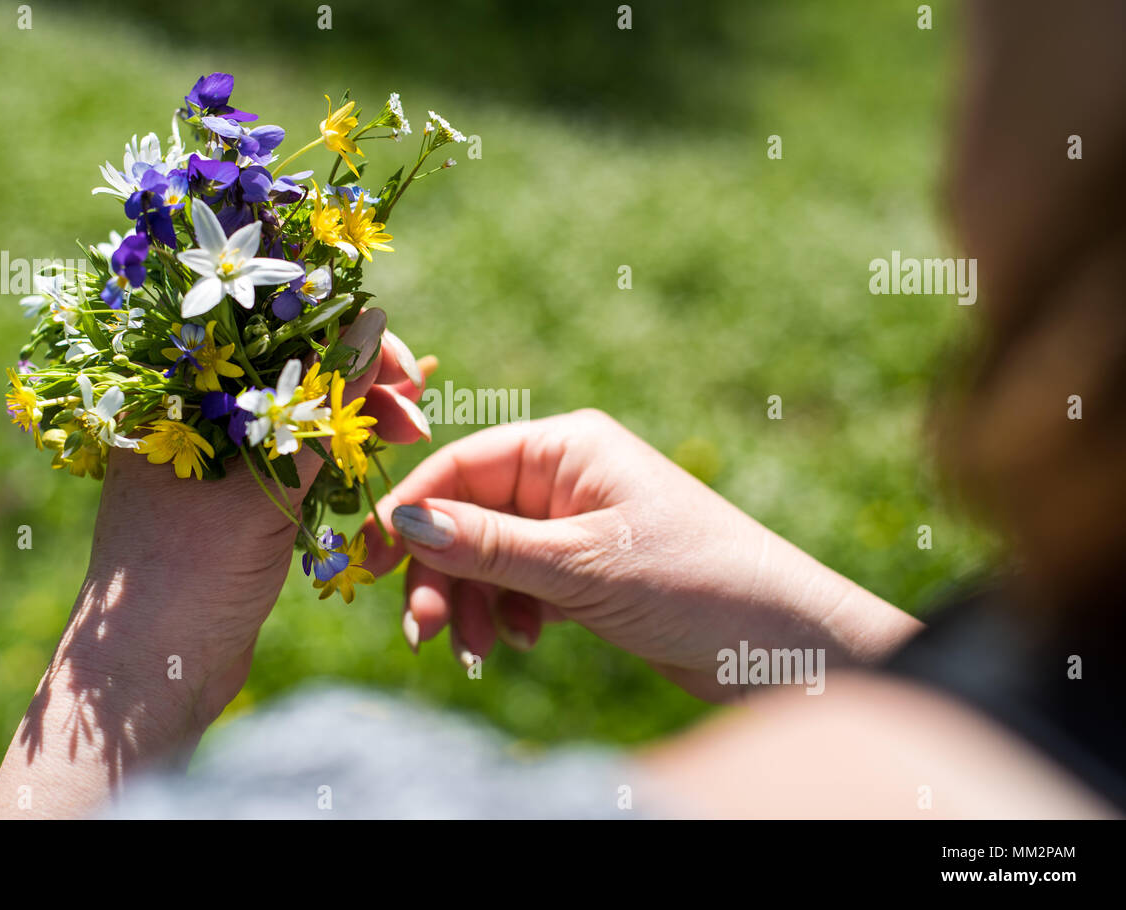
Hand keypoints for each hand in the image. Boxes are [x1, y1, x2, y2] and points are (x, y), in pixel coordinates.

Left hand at [0, 308, 430, 816]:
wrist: (148, 681)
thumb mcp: (261, 490)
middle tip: (414, 403)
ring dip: (355, 419)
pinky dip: (338, 457)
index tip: (391, 357)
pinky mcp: (237, 502)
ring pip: (298, 416)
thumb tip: (370, 323)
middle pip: (285, 371)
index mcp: (166, 397)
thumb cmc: (183, 579)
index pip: (258, 333)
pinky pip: (296, 459)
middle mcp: (187, 419)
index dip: (332, 333)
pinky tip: (377, 457)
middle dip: (355, 379)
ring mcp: (214, 462)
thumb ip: (320, 413)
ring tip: (412, 431)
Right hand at [361, 409, 921, 699]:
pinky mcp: (586, 572)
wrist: (780, 642)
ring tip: (481, 651)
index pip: (461, 466)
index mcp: (568, 448)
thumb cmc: (694, 580)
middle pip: (467, 517)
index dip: (409, 510)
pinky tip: (523, 642)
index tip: (368, 562)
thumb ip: (487, 545)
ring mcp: (575, 527)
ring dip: (473, 603)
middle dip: (442, 574)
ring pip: (489, 558)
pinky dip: (509, 614)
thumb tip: (401, 520)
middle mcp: (567, 479)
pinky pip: (520, 586)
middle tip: (425, 632)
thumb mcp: (580, 564)